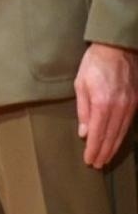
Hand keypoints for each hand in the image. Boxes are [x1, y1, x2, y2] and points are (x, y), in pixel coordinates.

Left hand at [75, 42, 137, 168]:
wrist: (117, 48)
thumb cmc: (94, 64)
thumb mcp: (81, 85)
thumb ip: (83, 110)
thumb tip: (84, 133)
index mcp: (102, 103)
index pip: (98, 133)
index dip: (94, 149)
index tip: (89, 161)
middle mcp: (119, 107)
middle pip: (111, 136)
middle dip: (104, 152)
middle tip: (97, 165)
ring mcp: (130, 105)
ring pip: (121, 132)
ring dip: (113, 147)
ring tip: (106, 158)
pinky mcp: (135, 101)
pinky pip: (128, 123)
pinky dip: (121, 135)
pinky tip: (116, 142)